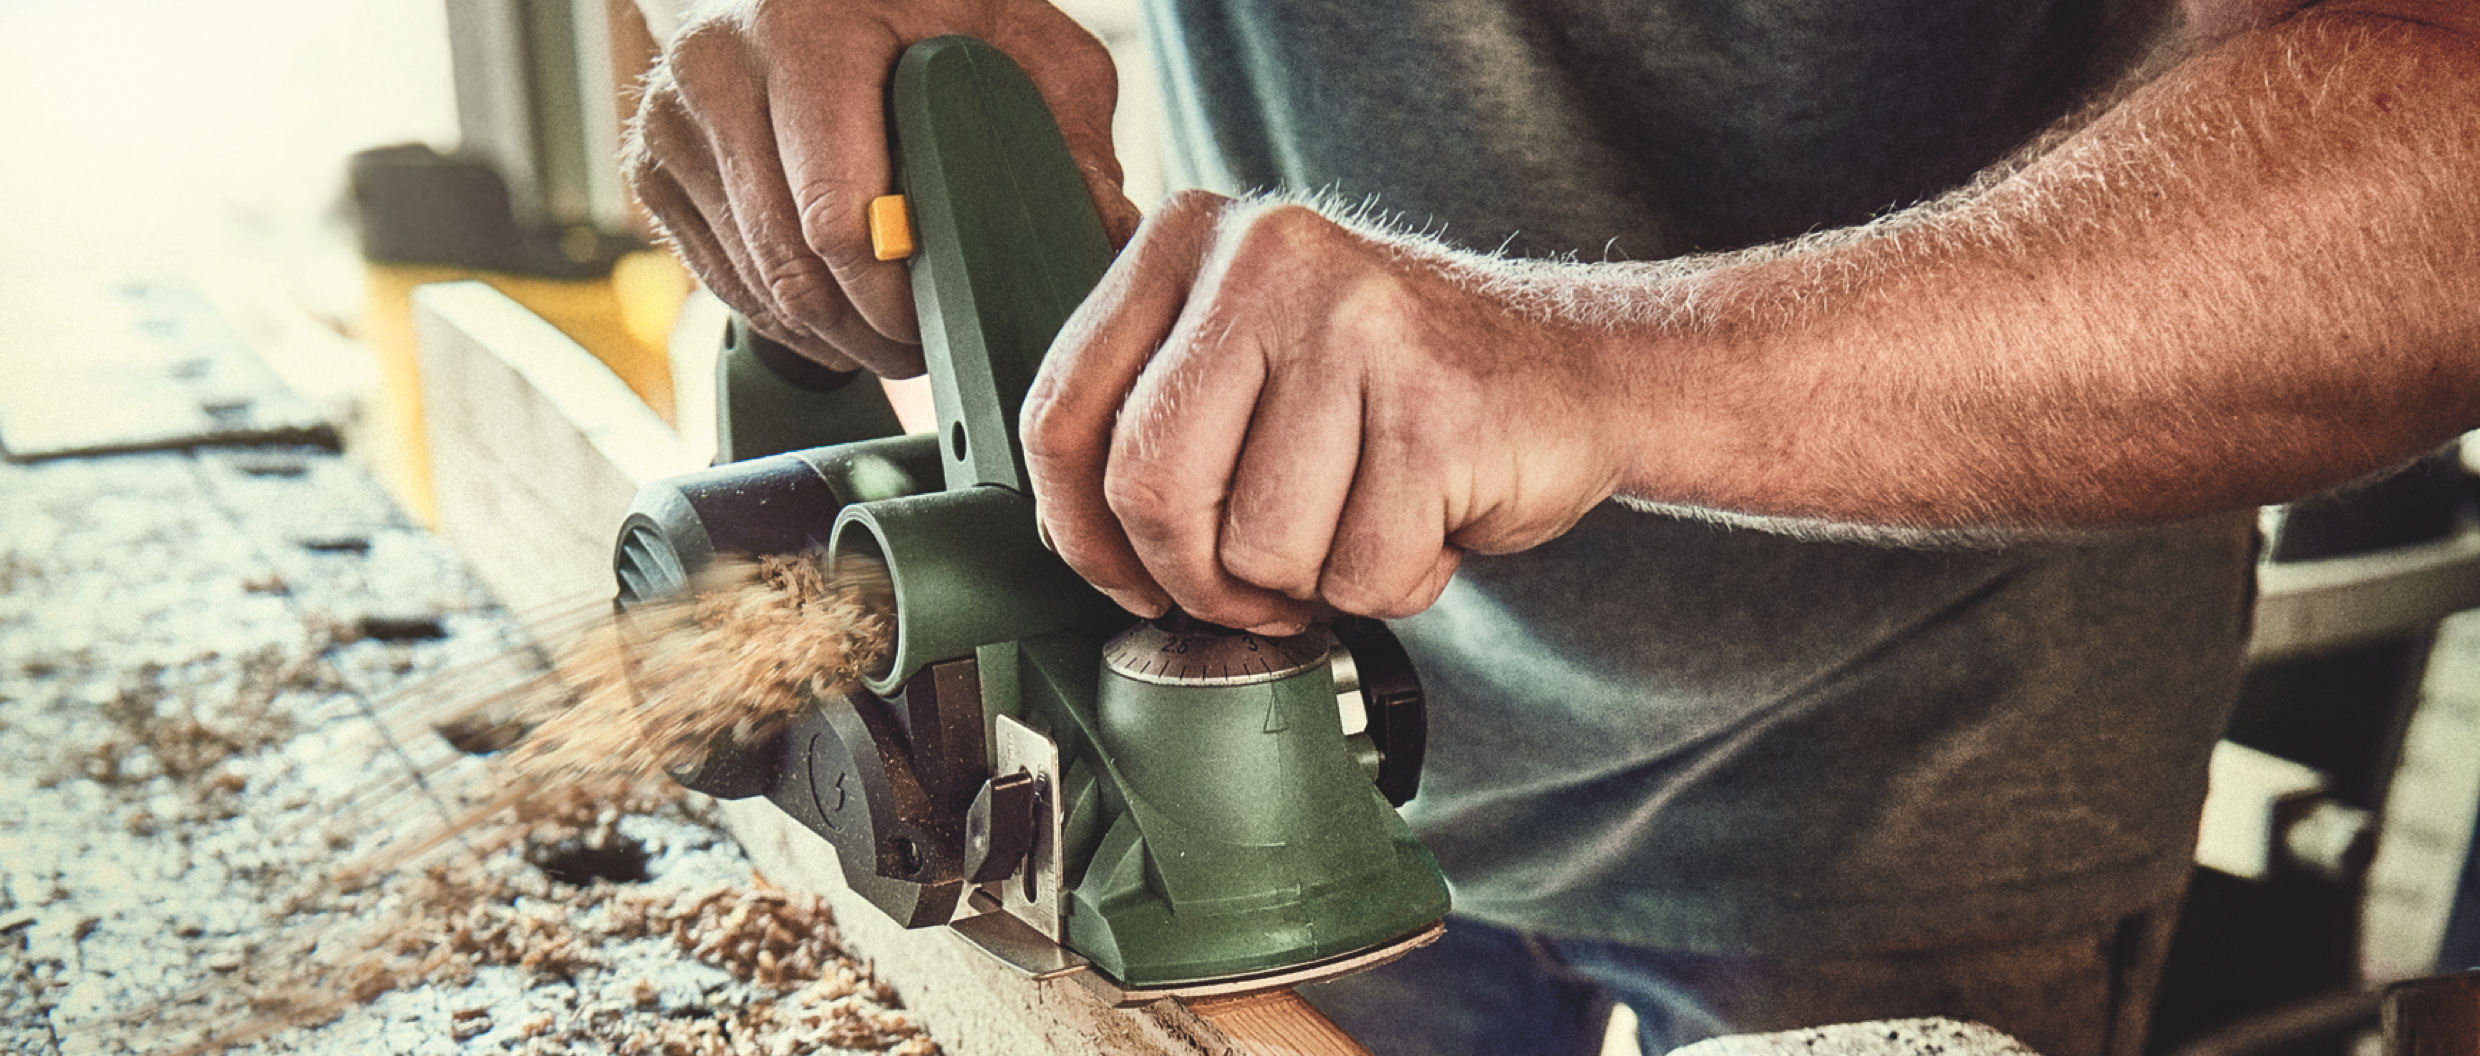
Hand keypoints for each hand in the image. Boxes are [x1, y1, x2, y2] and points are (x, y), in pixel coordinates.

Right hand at [623, 0, 1140, 375]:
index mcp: (805, 32)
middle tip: (931, 353)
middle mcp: (719, 72)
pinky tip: (840, 313)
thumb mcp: (1016, 39)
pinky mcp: (655, 170)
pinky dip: (787, 319)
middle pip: (793, 268)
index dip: (897, 299)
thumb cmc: (922, 6)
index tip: (949, 324)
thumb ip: (1066, 127)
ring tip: (896, 338)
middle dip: (871, 334)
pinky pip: (724, 285)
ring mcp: (672, 125)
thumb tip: (1104, 229)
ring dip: (832, 337)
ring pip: (756, 290)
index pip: (835, 217)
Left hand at [1021, 192, 1644, 632]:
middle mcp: (1267, 259)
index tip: (1125, 577)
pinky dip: (1395, 585)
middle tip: (1247, 592)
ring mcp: (1357, 327)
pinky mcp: (1438, 410)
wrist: (1576, 370)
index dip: (1080, 533)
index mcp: (1191, 238)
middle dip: (1195, 580)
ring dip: (1308, 587)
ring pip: (1259, 549)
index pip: (1062, 414)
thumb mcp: (1249, 354)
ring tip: (1359, 528)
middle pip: (1149, 489)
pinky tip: (1428, 524)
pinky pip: (1362, 572)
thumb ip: (1153, 408)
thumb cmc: (1391, 389)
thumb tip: (1071, 534)